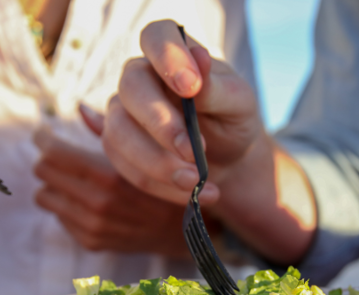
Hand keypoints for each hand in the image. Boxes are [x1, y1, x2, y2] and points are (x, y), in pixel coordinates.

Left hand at [33, 110, 190, 257]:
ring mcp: (93, 225)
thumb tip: (80, 108)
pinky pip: (60, 217)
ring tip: (71, 176)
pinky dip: (68, 206)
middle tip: (57, 152)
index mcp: (109, 176)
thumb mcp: (147, 149)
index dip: (44, 139)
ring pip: (45, 196)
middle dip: (48, 158)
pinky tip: (87, 199)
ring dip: (54, 184)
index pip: (53, 153)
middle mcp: (98, 203)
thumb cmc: (167, 180)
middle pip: (43, 172)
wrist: (183, 229)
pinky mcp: (91, 241)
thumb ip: (109, 130)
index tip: (45, 133)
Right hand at [102, 20, 263, 205]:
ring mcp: (122, 113)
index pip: (156, 37)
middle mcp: (139, 78)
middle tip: (194, 152)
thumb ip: (218, 86)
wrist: (228, 160)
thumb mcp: (239, 104)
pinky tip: (192, 193)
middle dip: (162, 125)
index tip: (191, 88)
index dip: (168, 58)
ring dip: (158, 164)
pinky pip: (126, 168)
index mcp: (171, 53)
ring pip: (119, 134)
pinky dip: (160, 186)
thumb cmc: (233, 121)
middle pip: (131, 89)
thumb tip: (200, 59)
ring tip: (195, 182)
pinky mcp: (118, 148)